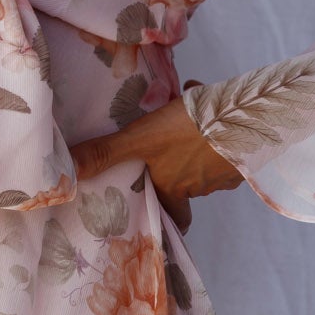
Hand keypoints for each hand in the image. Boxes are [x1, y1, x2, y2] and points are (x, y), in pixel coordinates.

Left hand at [68, 79, 245, 234]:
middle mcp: (202, 183)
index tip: (165, 218)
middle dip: (178, 166)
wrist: (248, 117)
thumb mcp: (142, 139)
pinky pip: (222, 134)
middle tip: (167, 149)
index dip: (172, 220)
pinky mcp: (246, 145)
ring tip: (181, 111)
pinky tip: (203, 94)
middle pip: (188, 182)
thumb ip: (106, 154)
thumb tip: (66, 178)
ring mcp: (228, 166)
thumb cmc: (190, 132)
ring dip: (193, 138)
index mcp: (176, 186)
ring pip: (205, 155)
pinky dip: (212, 119)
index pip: (176, 217)